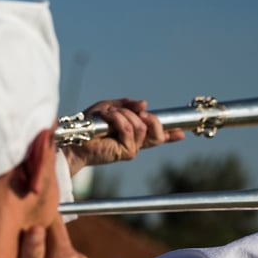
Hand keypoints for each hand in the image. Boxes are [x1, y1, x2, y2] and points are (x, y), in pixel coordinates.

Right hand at [11, 216, 89, 257]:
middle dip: (36, 234)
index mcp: (65, 257)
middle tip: (15, 246)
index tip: (18, 221)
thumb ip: (33, 254)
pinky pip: (59, 257)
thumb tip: (37, 226)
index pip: (53, 221)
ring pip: (55, 245)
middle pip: (54, 232)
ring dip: (40, 249)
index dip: (35, 218)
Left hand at [62, 98, 184, 175]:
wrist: (75, 138)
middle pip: (157, 133)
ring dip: (125, 115)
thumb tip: (145, 104)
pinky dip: (118, 120)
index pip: (156, 135)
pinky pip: (130, 130)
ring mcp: (132, 149)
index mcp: (133, 134)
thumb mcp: (110, 108)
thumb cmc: (89, 124)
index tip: (182, 132)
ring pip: (142, 127)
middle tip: (140, 112)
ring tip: (110, 115)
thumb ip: (128, 106)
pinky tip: (107, 119)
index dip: (170, 134)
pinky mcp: (126, 152)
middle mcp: (135, 143)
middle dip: (152, 119)